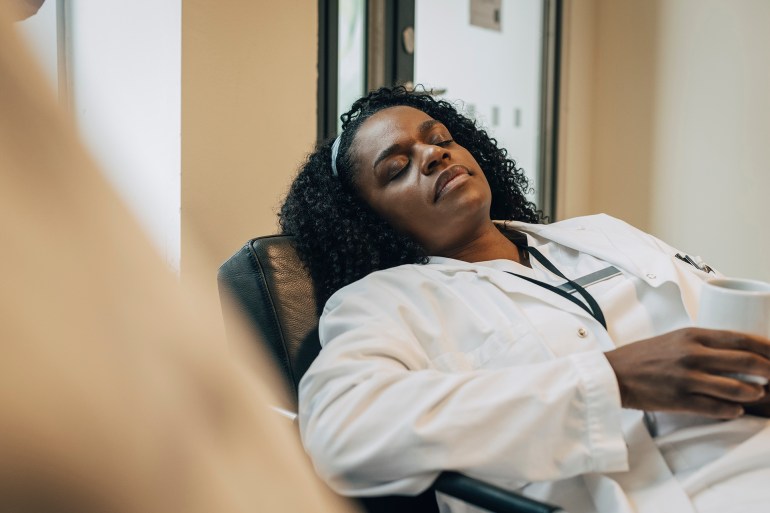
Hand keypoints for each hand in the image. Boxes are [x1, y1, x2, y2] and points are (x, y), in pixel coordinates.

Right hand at [604, 328, 769, 418]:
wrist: (613, 374)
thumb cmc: (643, 357)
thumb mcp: (674, 339)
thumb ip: (703, 343)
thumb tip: (735, 351)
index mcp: (692, 335)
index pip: (742, 338)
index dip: (767, 347)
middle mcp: (692, 354)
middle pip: (746, 361)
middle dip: (769, 371)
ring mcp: (687, 378)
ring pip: (736, 388)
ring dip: (753, 393)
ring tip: (757, 394)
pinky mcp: (680, 399)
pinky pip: (717, 408)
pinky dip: (732, 410)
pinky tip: (735, 409)